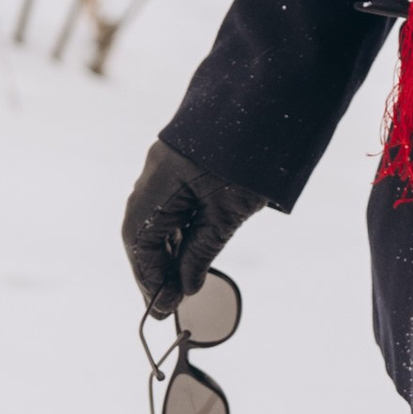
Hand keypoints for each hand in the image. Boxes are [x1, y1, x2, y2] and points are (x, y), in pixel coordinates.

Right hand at [122, 138, 263, 314]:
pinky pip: (170, 206)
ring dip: (164, 253)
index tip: (161, 306)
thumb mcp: (227, 215)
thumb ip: (200, 253)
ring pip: (156, 220)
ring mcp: (167, 168)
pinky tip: (184, 255)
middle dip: (153, 269)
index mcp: (158, 183)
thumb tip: (184, 287)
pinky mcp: (183, 167)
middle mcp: (154, 174)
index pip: (139, 240)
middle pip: (142, 231)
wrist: (273, 107)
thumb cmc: (251, 161)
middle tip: (166, 304)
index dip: (148, 277)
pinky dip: (176, 233)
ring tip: (177, 286)